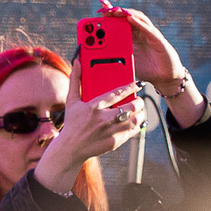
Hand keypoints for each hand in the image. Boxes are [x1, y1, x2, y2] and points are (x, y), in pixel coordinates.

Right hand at [31, 86, 145, 191]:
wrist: (70, 149)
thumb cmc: (72, 123)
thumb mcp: (71, 101)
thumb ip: (76, 80)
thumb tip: (78, 61)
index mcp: (93, 107)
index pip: (116, 94)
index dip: (130, 87)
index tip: (138, 84)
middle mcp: (102, 119)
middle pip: (130, 108)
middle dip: (139, 102)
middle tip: (139, 100)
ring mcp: (109, 132)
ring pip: (134, 120)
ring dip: (140, 114)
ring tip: (140, 110)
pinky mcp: (114, 142)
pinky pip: (132, 132)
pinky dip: (137, 126)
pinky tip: (136, 121)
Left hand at [102, 1, 207, 126]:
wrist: (164, 78)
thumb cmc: (146, 69)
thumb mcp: (125, 62)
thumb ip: (112, 57)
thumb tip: (93, 58)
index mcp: (130, 36)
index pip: (119, 21)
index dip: (110, 13)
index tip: (99, 8)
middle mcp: (139, 32)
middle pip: (126, 16)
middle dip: (115, 10)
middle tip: (104, 8)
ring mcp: (149, 34)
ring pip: (137, 18)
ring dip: (126, 13)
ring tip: (115, 10)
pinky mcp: (157, 39)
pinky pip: (147, 28)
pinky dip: (138, 22)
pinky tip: (130, 18)